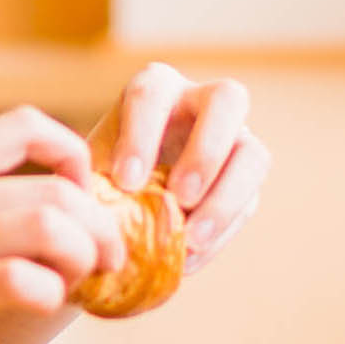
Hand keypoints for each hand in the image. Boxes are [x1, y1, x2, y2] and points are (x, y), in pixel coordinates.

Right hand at [0, 107, 124, 343]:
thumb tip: (27, 204)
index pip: (26, 124)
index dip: (72, 153)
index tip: (82, 190)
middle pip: (57, 189)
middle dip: (100, 226)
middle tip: (106, 257)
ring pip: (51, 229)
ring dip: (84, 259)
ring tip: (77, 282)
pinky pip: (22, 282)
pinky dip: (50, 295)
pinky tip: (40, 305)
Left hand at [87, 63, 267, 271]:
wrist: (125, 197)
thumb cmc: (103, 172)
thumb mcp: (92, 168)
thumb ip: (92, 180)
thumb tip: (90, 210)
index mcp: (155, 87)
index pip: (153, 94)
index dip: (141, 136)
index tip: (125, 182)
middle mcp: (202, 101)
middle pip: (227, 100)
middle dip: (205, 151)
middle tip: (178, 196)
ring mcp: (234, 138)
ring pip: (253, 154)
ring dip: (225, 198)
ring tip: (190, 237)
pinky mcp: (246, 179)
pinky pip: (249, 200)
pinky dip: (221, 231)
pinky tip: (191, 256)